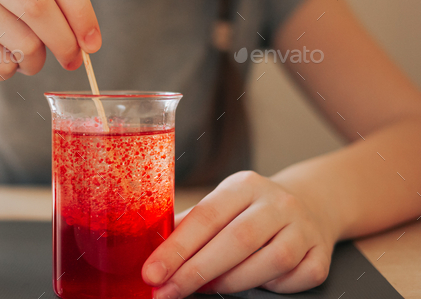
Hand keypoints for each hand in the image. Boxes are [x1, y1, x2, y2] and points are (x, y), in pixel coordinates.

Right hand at [0, 0, 100, 83]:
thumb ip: (58, 8)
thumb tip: (88, 42)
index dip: (82, 9)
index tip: (93, 42)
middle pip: (39, 6)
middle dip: (65, 42)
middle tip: (73, 62)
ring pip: (23, 42)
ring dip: (35, 62)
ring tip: (23, 58)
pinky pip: (2, 64)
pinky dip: (10, 72)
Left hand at [142, 171, 339, 297]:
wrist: (309, 204)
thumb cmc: (251, 210)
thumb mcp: (222, 204)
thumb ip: (191, 225)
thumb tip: (153, 251)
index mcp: (244, 185)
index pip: (206, 216)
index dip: (176, 248)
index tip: (152, 272)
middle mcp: (276, 203)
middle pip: (236, 240)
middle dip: (195, 271)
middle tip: (167, 292)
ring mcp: (303, 228)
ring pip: (270, 262)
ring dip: (231, 282)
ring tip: (205, 288)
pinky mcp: (321, 253)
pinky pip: (295, 278)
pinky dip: (272, 286)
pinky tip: (255, 283)